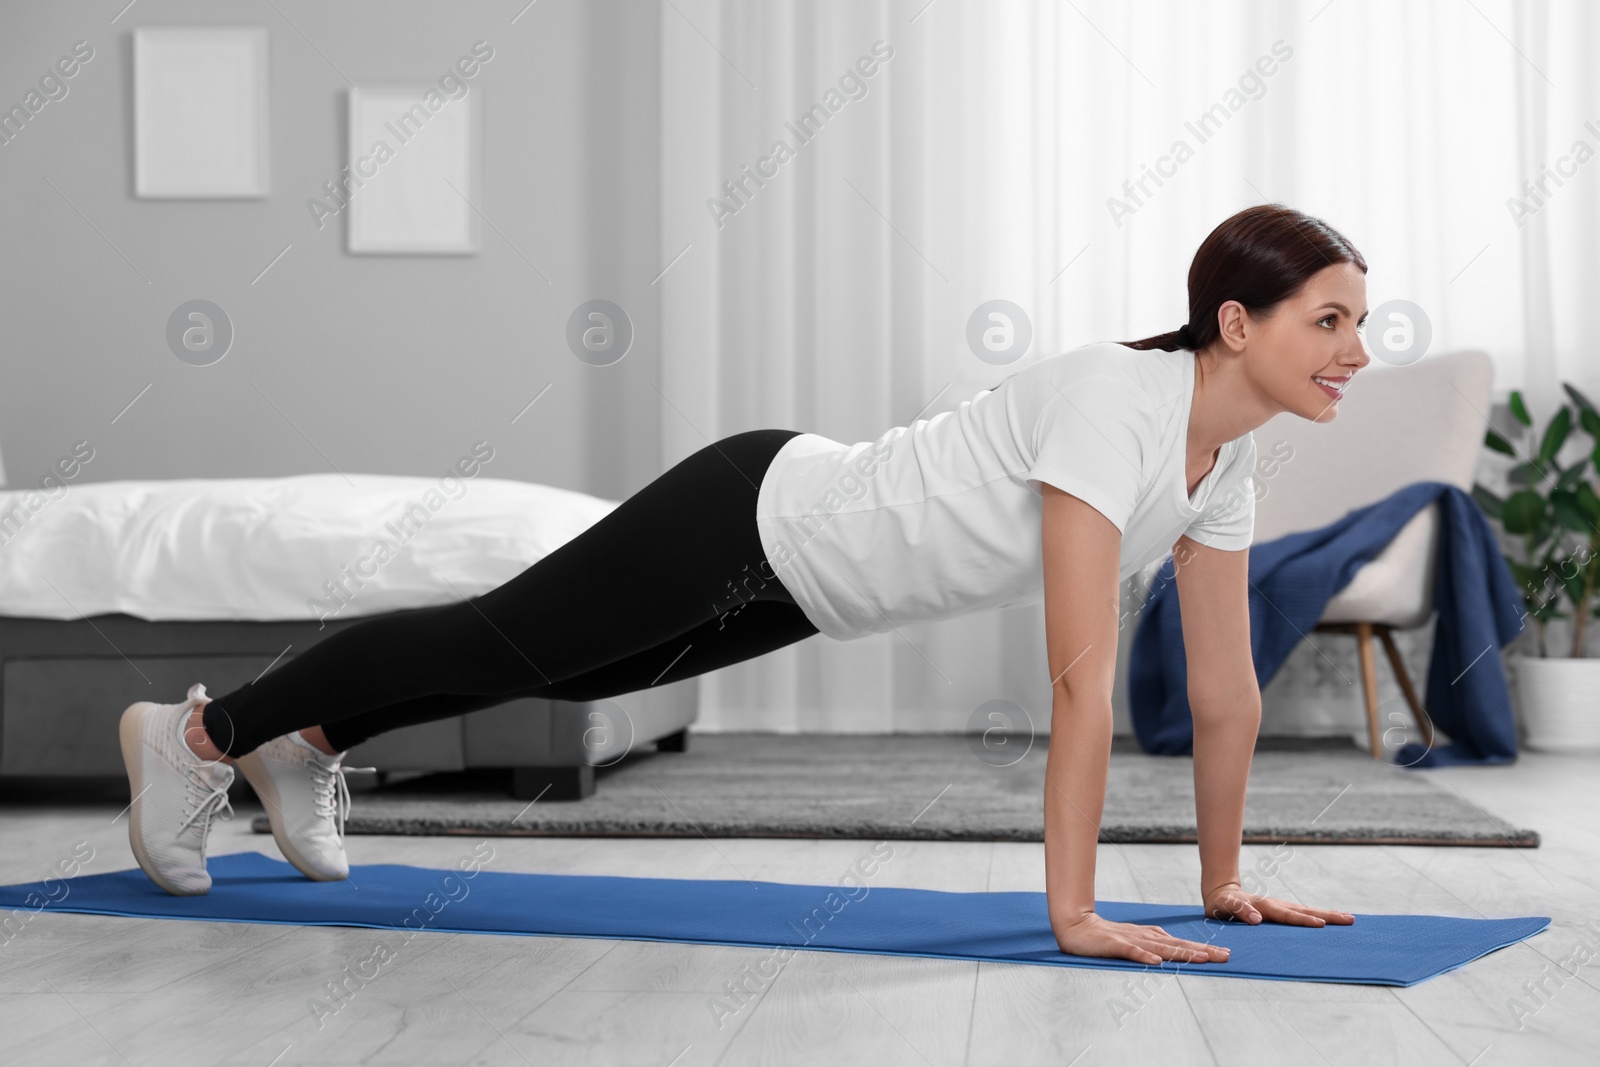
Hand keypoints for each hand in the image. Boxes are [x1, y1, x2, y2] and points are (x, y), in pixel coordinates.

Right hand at [1052, 910, 1230, 965]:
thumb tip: (1173, 946)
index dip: (1203, 948)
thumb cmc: (1106, 936)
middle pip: (1178, 945)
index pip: (1182, 944)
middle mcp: (1146, 937)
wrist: (1076, 928)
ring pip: (1161, 948)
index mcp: (1151, 937)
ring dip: (1181, 953)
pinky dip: (1145, 956)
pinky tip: (1157, 962)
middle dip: (1203, 950)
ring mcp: (1131, 940)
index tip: (1225, 954)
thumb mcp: (1134, 939)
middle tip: (1225, 956)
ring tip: (1201, 958)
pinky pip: (1132, 952)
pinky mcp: (1115, 945)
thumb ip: (1152, 942)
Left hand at [1203, 881, 1354, 926]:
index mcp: (1265, 907)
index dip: (1303, 921)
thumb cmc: (1221, 904)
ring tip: (1349, 918)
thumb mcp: (1224, 907)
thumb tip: (1257, 920)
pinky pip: (1303, 913)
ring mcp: (1281, 906)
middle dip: (1328, 915)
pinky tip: (1331, 920)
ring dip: (1328, 914)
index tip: (1321, 924)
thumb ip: (1239, 911)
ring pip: (1308, 910)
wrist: (1222, 893)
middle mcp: (1276, 905)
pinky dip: (1319, 915)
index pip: (1287, 916)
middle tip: (1350, 919)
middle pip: (1305, 911)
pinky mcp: (1282, 910)